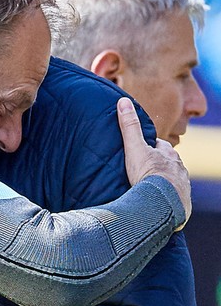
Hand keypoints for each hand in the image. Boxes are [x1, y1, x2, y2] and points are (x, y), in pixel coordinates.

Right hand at [118, 97, 190, 226]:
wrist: (161, 204)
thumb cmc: (148, 175)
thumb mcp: (134, 149)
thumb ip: (129, 127)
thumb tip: (123, 101)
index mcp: (168, 154)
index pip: (159, 146)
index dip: (150, 148)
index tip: (141, 152)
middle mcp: (178, 168)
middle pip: (168, 163)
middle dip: (159, 165)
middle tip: (144, 171)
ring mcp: (181, 185)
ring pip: (172, 180)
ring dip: (163, 183)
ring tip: (149, 190)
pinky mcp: (181, 202)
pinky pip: (173, 198)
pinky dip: (166, 199)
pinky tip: (157, 204)